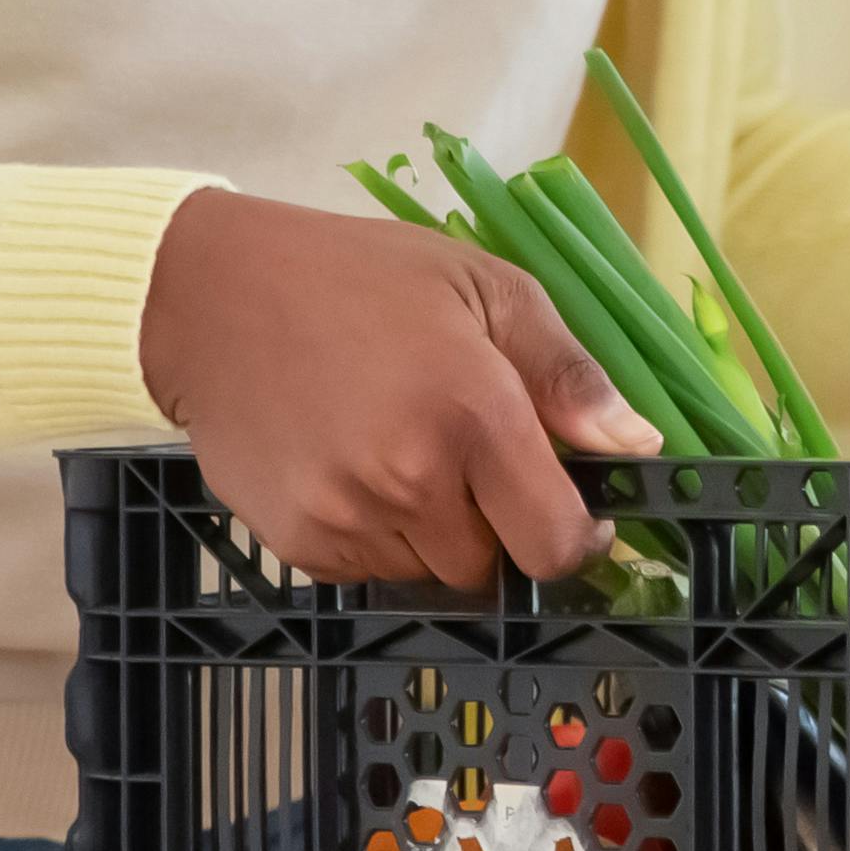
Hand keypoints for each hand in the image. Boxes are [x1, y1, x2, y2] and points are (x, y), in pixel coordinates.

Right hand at [136, 188, 655, 588]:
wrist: (212, 295)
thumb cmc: (360, 278)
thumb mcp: (485, 288)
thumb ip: (568, 375)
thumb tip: (637, 445)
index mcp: (472, 417)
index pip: (555, 543)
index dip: (578, 539)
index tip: (573, 512)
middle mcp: (410, 481)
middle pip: (491, 566)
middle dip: (498, 526)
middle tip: (467, 457)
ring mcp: (346, 519)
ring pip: (429, 572)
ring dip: (436, 533)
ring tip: (402, 450)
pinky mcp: (297, 541)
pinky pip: (367, 570)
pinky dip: (377, 537)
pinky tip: (354, 467)